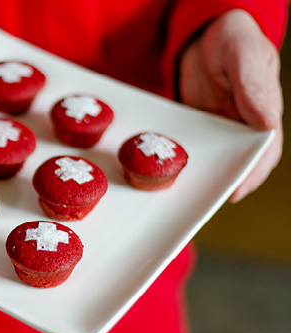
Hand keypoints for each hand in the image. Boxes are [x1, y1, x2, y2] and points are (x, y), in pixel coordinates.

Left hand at [179, 9, 282, 201]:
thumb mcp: (244, 55)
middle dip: (216, 185)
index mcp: (264, 116)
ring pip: (209, 163)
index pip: (263, 154)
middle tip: (196, 203)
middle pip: (234, 166)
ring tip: (175, 195)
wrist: (205, 35)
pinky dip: (175, 161)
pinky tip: (158, 170)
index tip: (234, 192)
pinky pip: (187, 150)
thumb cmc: (233, 40)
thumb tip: (266, 124)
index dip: (250, 175)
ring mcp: (218, 132)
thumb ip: (254, 87)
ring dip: (194, 178)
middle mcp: (242, 130)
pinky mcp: (196, 131)